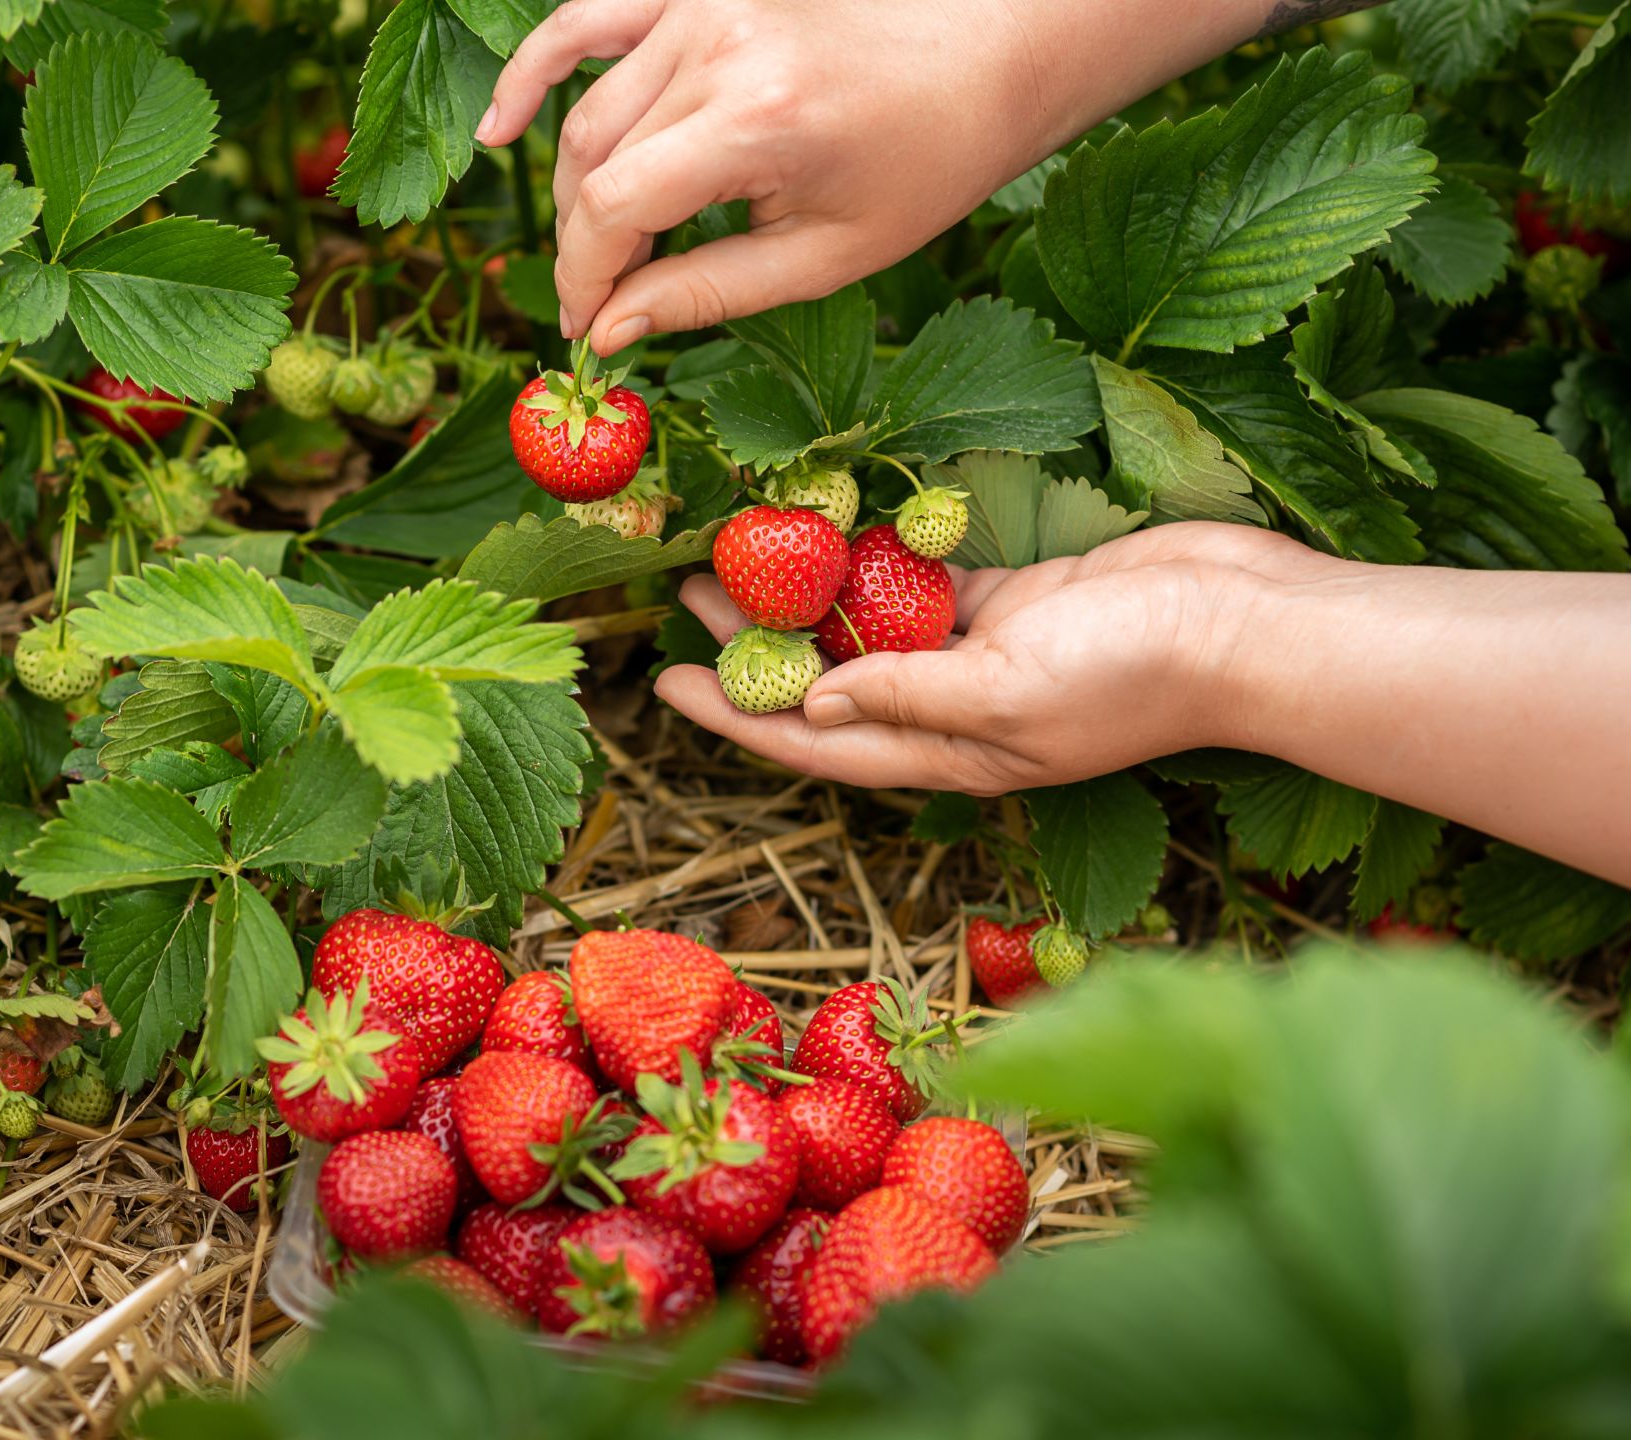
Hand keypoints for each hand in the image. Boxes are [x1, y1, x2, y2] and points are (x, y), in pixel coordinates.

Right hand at [474, 0, 1046, 351]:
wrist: (996, 52)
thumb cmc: (927, 161)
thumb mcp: (826, 256)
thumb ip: (706, 292)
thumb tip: (611, 331)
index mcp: (755, 118)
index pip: (614, 206)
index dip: (584, 277)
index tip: (586, 331)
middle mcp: (718, 43)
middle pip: (592, 157)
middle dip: (583, 244)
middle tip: (599, 305)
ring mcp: (706, 0)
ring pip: (591, 104)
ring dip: (575, 184)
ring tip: (587, 244)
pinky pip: (592, 16)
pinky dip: (540, 67)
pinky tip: (501, 127)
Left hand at [654, 523, 1330, 793]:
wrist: (1249, 623)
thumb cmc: (1136, 671)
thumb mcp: (1010, 693)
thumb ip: (909, 698)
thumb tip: (813, 707)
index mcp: (950, 753)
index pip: (818, 744)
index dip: (739, 718)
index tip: (670, 685)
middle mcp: (956, 712)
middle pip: (829, 683)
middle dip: (757, 646)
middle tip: (690, 597)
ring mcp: (986, 654)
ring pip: (871, 626)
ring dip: (808, 596)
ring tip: (741, 552)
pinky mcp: (1016, 600)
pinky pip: (926, 582)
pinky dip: (880, 558)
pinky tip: (829, 525)